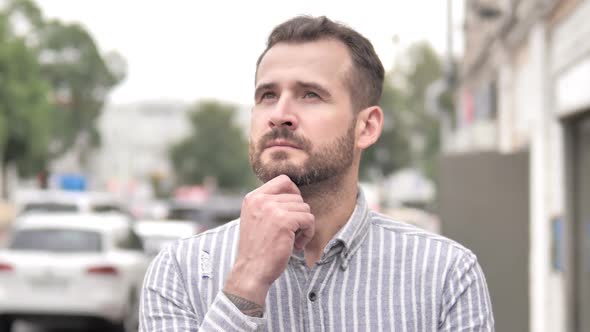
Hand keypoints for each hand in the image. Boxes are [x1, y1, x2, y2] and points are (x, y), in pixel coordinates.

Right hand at [224, 175, 314, 306]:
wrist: (250, 271)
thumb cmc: (257, 249)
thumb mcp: (255, 219)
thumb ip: (268, 205)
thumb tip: (294, 194)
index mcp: (253, 198)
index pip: (283, 180)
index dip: (294, 193)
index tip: (293, 211)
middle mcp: (261, 200)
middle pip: (296, 197)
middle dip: (298, 215)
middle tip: (292, 233)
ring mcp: (273, 209)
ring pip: (305, 208)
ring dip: (304, 225)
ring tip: (293, 240)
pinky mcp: (285, 221)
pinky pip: (309, 219)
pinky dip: (308, 233)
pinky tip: (297, 245)